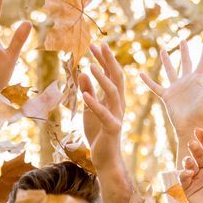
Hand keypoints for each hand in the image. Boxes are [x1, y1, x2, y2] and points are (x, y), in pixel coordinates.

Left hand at [78, 41, 127, 170]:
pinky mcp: (112, 128)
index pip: (111, 74)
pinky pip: (104, 114)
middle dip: (108, 61)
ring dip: (102, 79)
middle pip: (116, 78)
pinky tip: (84, 95)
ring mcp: (117, 115)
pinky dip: (94, 104)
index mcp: (114, 98)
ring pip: (113, 93)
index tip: (96, 44)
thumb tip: (83, 71)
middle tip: (99, 45)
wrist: (104, 158)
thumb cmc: (97, 133)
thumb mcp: (89, 108)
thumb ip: (88, 91)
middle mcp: (119, 104)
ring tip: (91, 66)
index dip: (104, 59)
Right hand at [140, 33, 202, 147]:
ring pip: (170, 71)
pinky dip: (148, 81)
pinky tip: (141, 74)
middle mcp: (187, 82)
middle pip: (186, 62)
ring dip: (167, 61)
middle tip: (183, 40)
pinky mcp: (167, 96)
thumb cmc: (202, 112)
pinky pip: (155, 87)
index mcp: (198, 80)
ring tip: (163, 50)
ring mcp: (176, 89)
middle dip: (184, 52)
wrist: (190, 127)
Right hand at [179, 130, 202, 202]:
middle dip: (195, 148)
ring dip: (188, 160)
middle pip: (198, 154)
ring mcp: (196, 177)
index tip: (199, 130)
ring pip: (189, 163)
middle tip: (192, 143)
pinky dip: (185, 173)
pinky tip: (189, 173)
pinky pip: (183, 177)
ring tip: (190, 161)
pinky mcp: (188, 187)